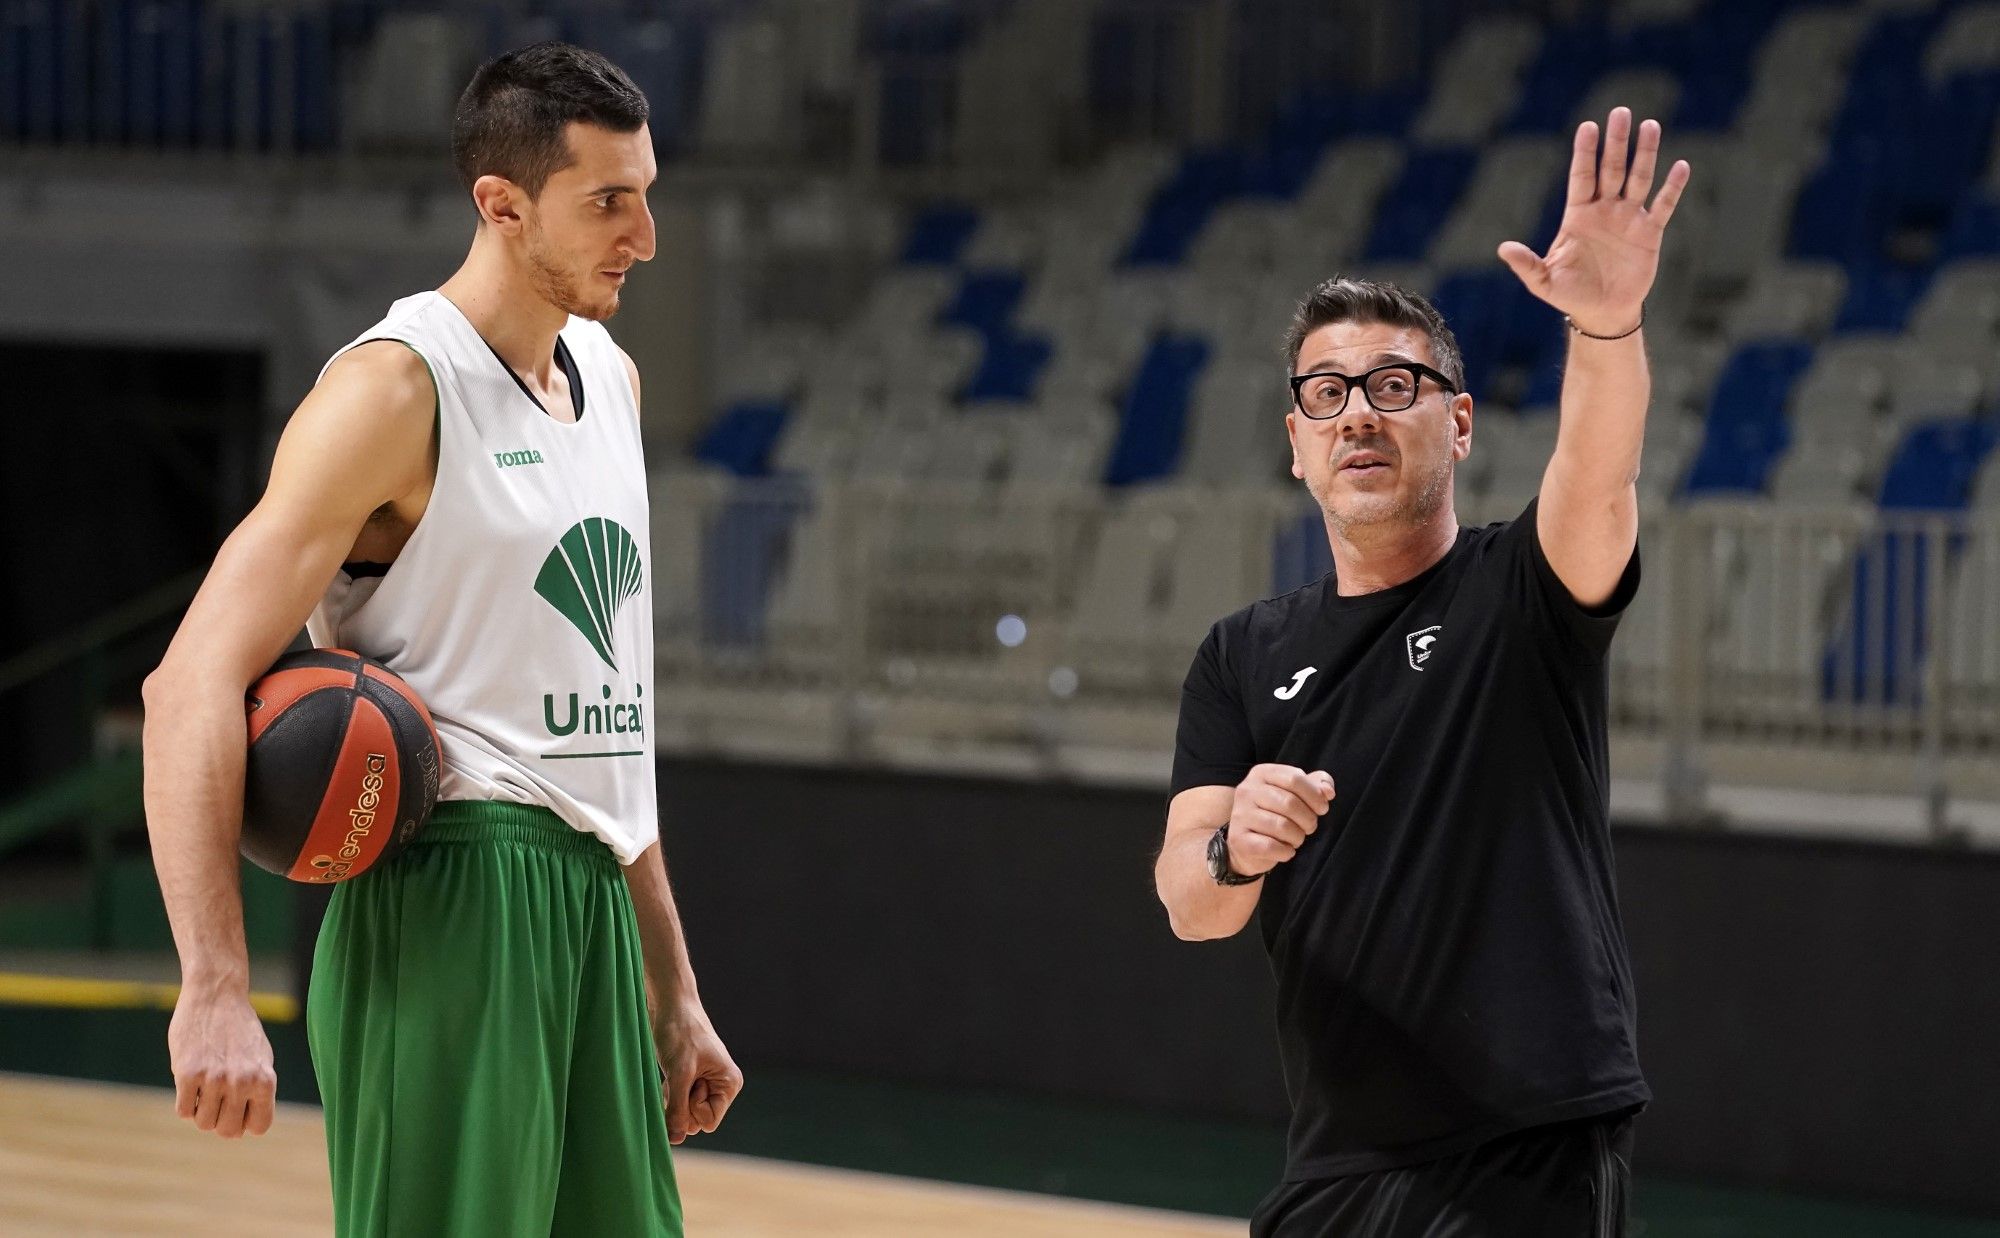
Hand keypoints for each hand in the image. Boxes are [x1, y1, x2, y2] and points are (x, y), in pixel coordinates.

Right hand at [168, 986, 275, 1138]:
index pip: (259, 1127)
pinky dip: (185, 1103)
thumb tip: (245, 1129)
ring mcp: (215, 1079)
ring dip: (202, 1112)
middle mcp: (242, 1082)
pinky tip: (191, 1084)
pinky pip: (183, 1111)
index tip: (239, 1110)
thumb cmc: (239, 1028)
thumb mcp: (260, 1058)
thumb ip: (257, 1090)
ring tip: (205, 1088)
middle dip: (221, 1121)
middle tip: (218, 1101)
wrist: (216, 996)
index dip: (246, 1123)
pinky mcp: (188, 1073)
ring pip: (204, 1124)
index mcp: (265, 1079)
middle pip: (228, 1131)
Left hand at [654, 1001, 742, 1144]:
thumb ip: (678, 1109)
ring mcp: (705, 1083)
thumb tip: (676, 1140)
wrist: (670, 1004)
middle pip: (696, 1120)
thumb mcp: (678, 1074)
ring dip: (673, 1097)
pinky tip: (669, 1073)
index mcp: (729, 1083)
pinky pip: (677, 1101)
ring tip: (674, 1072)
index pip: (709, 1122)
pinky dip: (669, 1092)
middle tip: (679, 1076)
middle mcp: (720, 1086)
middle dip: (681, 1104)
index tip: (689, 1083)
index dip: (693, 1109)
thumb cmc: (680, 1033)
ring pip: (684, 1111)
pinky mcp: (689, 1079)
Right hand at [1228, 764, 1335, 875]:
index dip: (1315, 795)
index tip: (1322, 808)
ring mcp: (1240, 815)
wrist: (1246, 844)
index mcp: (1261, 774)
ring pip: (1282, 826)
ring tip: (1296, 838)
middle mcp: (1247, 790)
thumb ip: (1316, 785)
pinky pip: (1271, 846)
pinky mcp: (1239, 839)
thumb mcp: (1296, 794)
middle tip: (1310, 827)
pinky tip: (1286, 850)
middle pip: (1289, 802)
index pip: (1294, 778)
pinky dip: (1286, 851)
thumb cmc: (1276, 814)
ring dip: (1298, 837)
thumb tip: (1328, 791)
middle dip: (1308, 819)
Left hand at [1498, 107, 1690, 335]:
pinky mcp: (1649, 233)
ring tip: (1650, 125)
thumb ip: (1527, 264)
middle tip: (1621, 112)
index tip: (1588, 126)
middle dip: (1616, 142)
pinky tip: (1681, 166)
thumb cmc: (1571, 294)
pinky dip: (1672, 188)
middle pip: (1611, 169)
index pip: (1582, 176)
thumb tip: (1503, 249)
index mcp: (1578, 215)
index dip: (1585, 152)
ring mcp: (1628, 219)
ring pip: (1638, 178)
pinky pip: (1662, 205)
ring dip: (1645, 153)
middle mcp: (1604, 210)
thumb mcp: (1544, 281)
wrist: (1602, 313)